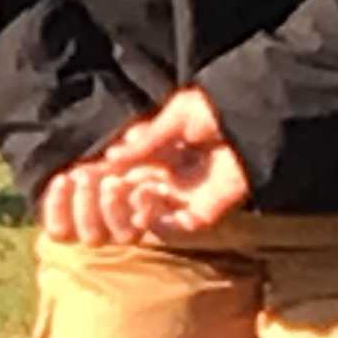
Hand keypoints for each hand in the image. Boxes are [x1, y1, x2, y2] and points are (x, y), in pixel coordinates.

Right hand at [40, 87, 251, 245]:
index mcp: (165, 151)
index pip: (125, 169)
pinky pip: (173, 227)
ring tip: (117, 189)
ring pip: (145, 214)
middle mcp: (173, 176)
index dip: (101, 172)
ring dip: (125, 206)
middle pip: (129, 194)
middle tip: (84, 186)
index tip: (76, 172)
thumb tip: (109, 158)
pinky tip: (144, 202)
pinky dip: (155, 221)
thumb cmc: (221, 110)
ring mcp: (187, 196)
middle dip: (106, 191)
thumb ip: (144, 142)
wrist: (261, 121)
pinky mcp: (204, 212)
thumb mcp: (174, 117)